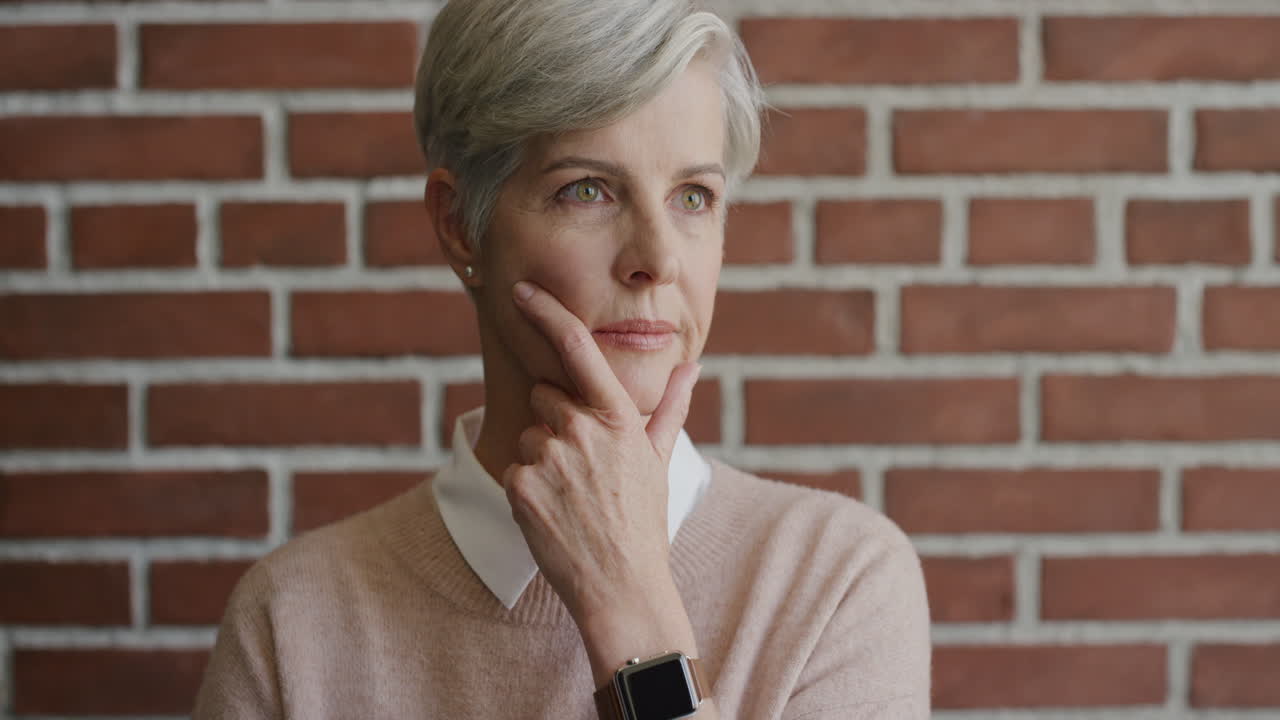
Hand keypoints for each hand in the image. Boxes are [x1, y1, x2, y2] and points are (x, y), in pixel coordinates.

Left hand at [503, 279, 700, 623]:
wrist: (621, 584)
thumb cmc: (643, 520)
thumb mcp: (660, 458)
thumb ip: (671, 406)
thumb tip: (691, 365)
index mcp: (617, 416)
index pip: (577, 348)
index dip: (546, 312)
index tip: (521, 290)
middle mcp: (581, 428)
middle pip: (546, 397)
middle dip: (557, 420)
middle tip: (584, 467)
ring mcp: (549, 456)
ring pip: (530, 436)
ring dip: (543, 459)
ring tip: (573, 496)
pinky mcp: (520, 485)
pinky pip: (513, 468)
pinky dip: (527, 487)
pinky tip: (554, 512)